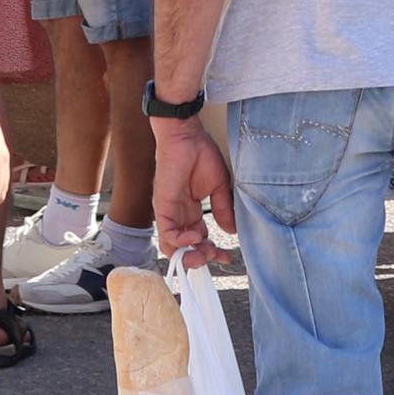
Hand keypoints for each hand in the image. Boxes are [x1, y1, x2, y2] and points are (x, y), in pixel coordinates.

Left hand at [151, 112, 235, 257]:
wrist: (186, 136)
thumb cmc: (200, 154)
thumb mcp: (219, 187)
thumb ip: (224, 210)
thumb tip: (231, 231)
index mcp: (190, 211)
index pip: (198, 240)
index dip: (211, 252)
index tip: (226, 257)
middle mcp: (178, 215)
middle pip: (184, 249)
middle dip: (201, 258)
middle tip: (216, 257)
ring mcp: (169, 213)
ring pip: (172, 247)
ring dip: (190, 256)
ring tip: (206, 253)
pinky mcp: (162, 207)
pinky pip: (168, 234)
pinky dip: (182, 242)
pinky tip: (198, 237)